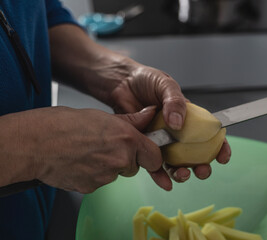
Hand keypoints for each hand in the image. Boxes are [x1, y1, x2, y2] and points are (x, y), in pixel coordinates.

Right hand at [0, 106, 170, 192]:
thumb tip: (150, 114)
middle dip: (127, 159)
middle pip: (135, 166)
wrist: (36, 143)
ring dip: (109, 166)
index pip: (155, 158)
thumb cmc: (65, 124)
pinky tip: (81, 161)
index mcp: (127, 139)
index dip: (151, 155)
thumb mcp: (103, 116)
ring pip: (117, 173)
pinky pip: (100, 181)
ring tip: (90, 151)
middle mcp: (120, 160)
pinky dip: (94, 174)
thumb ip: (132, 120)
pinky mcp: (92, 188)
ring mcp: (106, 177)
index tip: (146, 153)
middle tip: (108, 146)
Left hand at [92, 56, 231, 183]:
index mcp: (188, 117)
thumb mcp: (165, 85)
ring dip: (181, 173)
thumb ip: (175, 102)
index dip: (220, 147)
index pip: (209, 134)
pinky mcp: (145, 145)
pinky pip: (153, 163)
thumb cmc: (147, 80)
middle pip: (194, 154)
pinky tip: (164, 182)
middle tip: (201, 171)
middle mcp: (177, 132)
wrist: (122, 82)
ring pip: (175, 163)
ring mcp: (161, 140)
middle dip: (201, 166)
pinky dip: (159, 175)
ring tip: (182, 175)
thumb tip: (178, 124)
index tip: (223, 157)